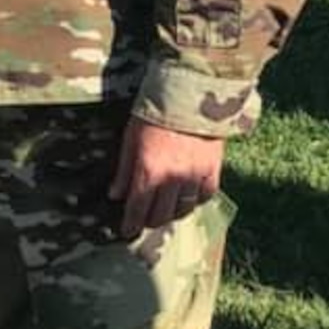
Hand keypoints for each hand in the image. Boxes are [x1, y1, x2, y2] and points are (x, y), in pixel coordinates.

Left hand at [108, 119, 224, 238]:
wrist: (188, 96)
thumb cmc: (152, 114)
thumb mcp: (130, 139)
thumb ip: (124, 170)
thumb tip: (115, 195)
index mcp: (149, 172)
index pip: (138, 209)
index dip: (131, 224)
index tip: (126, 232)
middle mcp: (172, 179)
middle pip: (161, 214)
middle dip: (150, 221)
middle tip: (144, 221)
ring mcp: (194, 176)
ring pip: (184, 209)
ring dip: (172, 213)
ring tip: (165, 212)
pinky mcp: (213, 169)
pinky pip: (205, 195)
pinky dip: (195, 200)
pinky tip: (188, 198)